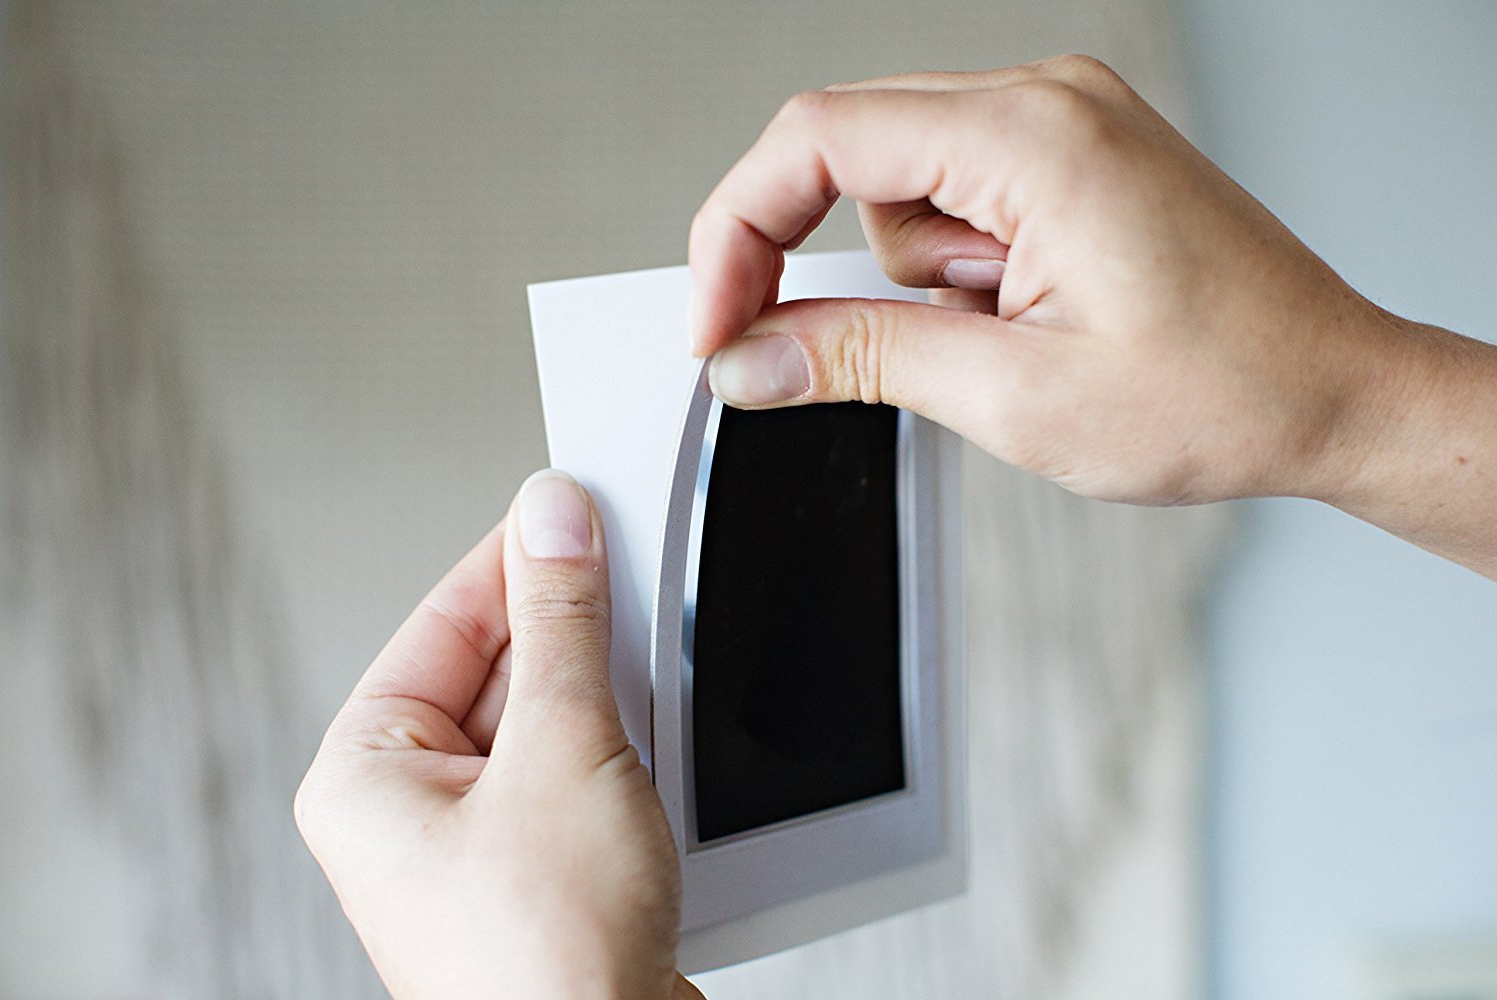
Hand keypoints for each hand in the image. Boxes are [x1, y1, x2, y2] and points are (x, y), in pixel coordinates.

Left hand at [295, 471, 704, 999]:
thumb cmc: (548, 961)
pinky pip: (570, 772)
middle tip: (627, 575)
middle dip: (566, 629)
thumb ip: (561, 624)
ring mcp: (474, 846)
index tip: (572, 508)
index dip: (513, 558)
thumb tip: (552, 520)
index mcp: (366, 775)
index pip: (442, 620)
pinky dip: (615, 745)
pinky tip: (652, 739)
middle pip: (494, 666)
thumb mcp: (562, 751)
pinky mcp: (536, 872)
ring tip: (644, 675)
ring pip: (541, 720)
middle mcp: (409, 810)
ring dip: (598, 689)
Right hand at [689, 56, 1496, 575]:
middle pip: (848, 151)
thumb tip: (750, 355)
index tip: (714, 324)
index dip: (737, 231)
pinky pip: (954, 200)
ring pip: (899, 190)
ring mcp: (1062, 124)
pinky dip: (954, 272)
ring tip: (1000, 344)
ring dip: (912, 282)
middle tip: (798, 354)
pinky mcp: (1071, 160)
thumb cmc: (1221, 391)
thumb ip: (860, 358)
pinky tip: (1020, 320)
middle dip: (812, 260)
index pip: (818, 138)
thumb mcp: (1013, 395)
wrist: (1333, 395)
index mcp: (1030, 135)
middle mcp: (1045, 101)